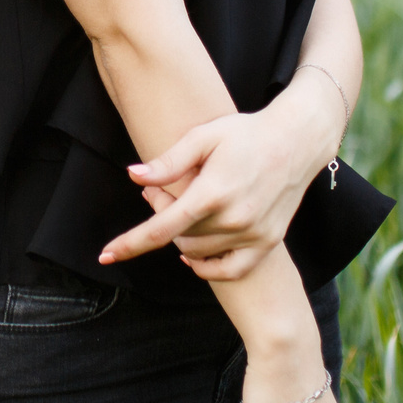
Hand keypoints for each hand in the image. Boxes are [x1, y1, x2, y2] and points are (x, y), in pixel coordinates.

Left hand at [97, 98, 333, 279]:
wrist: (297, 141)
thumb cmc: (246, 133)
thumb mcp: (203, 137)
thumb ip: (168, 162)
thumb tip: (134, 177)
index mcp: (212, 192)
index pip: (161, 228)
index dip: (130, 243)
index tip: (105, 256)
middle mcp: (233, 219)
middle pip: (178, 237)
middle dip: (160, 218)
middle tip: (159, 193)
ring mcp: (253, 234)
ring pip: (198, 252)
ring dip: (181, 237)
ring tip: (184, 207)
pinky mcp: (268, 242)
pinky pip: (230, 270)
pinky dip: (207, 267)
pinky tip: (194, 255)